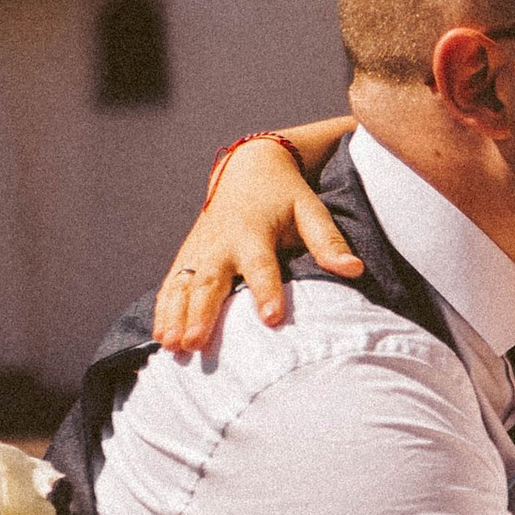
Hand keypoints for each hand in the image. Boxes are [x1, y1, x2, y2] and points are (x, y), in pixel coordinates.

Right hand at [153, 128, 362, 351]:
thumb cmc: (285, 195)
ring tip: (173, 346)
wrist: (246, 168)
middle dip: (201, 313)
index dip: (266, 291)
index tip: (270, 319)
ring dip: (175, 316)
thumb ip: (328, 241)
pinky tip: (161, 339)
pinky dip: (164, 310)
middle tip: (195, 343)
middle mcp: (221, 243)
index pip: (261, 265)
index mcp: (254, 232)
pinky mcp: (188, 256)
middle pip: (210, 281)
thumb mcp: (310, 210)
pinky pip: (172, 285)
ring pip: (184, 286)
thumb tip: (354, 269)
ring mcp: (200, 250)